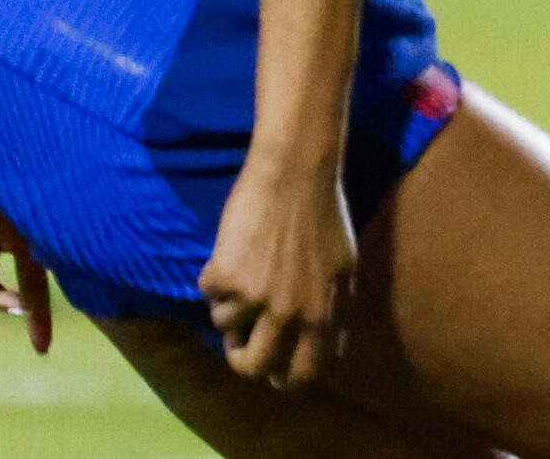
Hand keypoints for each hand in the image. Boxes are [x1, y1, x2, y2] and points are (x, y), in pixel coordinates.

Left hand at [0, 163, 52, 373]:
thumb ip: (63, 247)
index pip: (30, 284)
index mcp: (30, 235)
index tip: (41, 349)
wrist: (22, 118)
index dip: (34, 316)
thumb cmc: (60, 155)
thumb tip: (58, 284)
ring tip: (7, 298)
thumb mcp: (65, 209)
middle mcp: (1, 234)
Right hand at [200, 151, 353, 389]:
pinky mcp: (227, 277)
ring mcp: (257, 298)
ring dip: (228, 304)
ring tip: (242, 271)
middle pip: (255, 368)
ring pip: (224, 328)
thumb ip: (333, 311)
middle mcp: (292, 313)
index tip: (272, 370)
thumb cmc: (322, 213)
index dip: (284, 378)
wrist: (296, 171)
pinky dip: (213, 275)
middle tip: (238, 343)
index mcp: (324, 314)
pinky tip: (231, 249)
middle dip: (241, 360)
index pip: (304, 373)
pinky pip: (207, 293)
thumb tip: (325, 350)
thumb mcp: (343, 268)